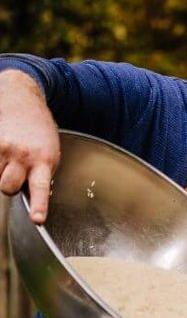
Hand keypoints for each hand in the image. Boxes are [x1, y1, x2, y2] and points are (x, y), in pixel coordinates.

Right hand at [0, 70, 59, 223]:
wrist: (23, 98)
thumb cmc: (39, 133)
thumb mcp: (50, 154)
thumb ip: (39, 175)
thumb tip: (28, 197)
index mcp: (44, 161)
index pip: (41, 188)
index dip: (39, 205)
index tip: (37, 219)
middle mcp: (22, 155)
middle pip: (7, 187)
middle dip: (9, 186)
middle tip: (15, 172)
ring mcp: (2, 146)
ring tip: (7, 159)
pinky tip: (2, 152)